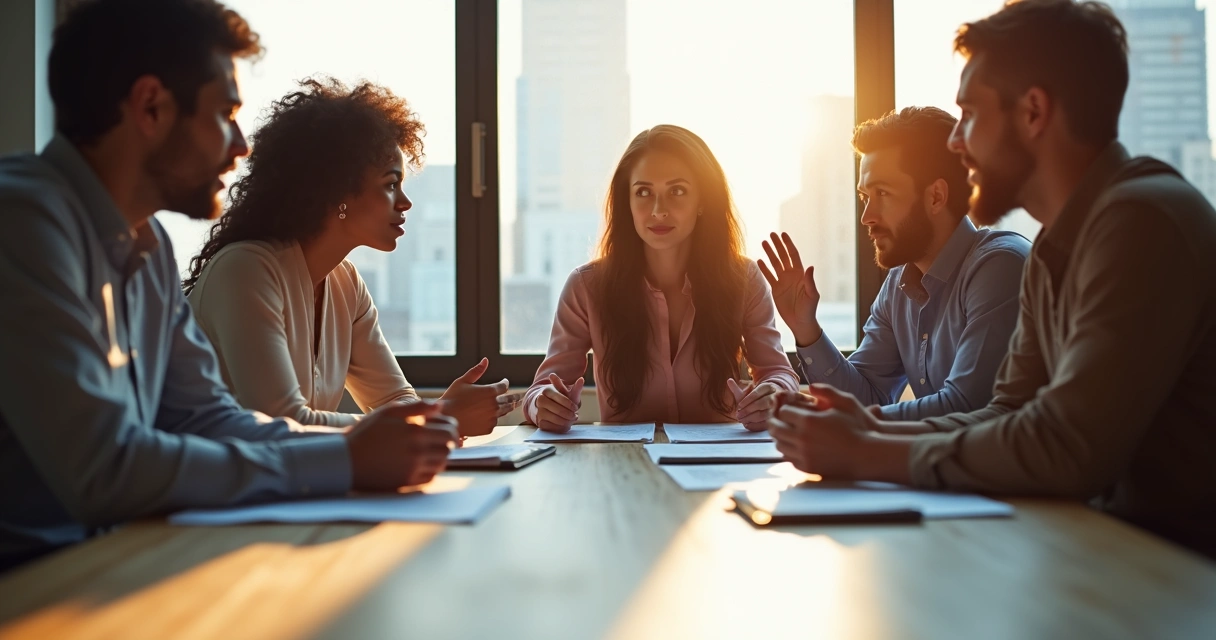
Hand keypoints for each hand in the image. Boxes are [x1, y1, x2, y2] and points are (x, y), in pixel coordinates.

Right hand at [345, 400, 459, 490]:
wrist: (346, 459)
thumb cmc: (366, 432)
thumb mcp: (389, 412)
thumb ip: (417, 407)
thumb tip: (441, 406)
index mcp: (415, 431)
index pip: (449, 431)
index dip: (451, 427)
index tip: (444, 427)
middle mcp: (417, 451)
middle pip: (449, 448)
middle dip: (448, 442)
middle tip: (439, 439)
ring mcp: (412, 468)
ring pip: (441, 463)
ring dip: (440, 456)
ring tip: (429, 450)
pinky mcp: (406, 482)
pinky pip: (430, 477)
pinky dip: (430, 470)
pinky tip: (421, 462)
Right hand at [439, 358, 510, 437]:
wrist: (445, 418)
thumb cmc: (452, 397)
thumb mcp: (463, 381)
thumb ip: (476, 371)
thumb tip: (486, 360)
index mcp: (490, 391)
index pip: (503, 386)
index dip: (505, 383)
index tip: (505, 382)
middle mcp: (494, 404)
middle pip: (509, 400)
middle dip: (514, 397)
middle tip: (520, 396)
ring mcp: (492, 417)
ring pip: (504, 411)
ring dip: (509, 407)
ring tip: (513, 405)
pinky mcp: (488, 428)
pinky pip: (495, 422)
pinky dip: (494, 418)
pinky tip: (492, 417)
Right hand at [535, 373, 583, 432]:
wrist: (546, 407)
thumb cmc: (559, 399)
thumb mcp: (567, 392)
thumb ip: (576, 387)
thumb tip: (582, 379)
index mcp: (547, 390)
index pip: (562, 399)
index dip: (571, 405)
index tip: (576, 408)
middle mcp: (540, 400)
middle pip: (559, 411)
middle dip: (570, 414)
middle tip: (575, 416)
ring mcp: (538, 412)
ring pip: (557, 419)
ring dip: (567, 422)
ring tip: (571, 420)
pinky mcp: (539, 423)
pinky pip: (553, 428)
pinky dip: (561, 427)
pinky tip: (565, 424)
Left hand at [727, 379, 780, 430]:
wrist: (768, 404)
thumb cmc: (753, 399)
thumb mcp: (745, 393)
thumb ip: (737, 388)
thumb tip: (729, 380)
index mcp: (767, 387)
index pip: (757, 393)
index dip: (747, 400)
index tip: (739, 406)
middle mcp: (775, 396)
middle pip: (762, 403)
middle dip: (748, 410)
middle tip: (738, 415)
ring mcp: (778, 408)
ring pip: (765, 414)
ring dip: (751, 418)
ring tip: (741, 420)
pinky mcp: (777, 419)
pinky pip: (767, 423)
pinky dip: (756, 425)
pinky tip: (747, 425)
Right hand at [758, 232, 821, 346]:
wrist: (800, 322)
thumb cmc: (809, 309)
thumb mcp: (812, 295)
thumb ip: (810, 281)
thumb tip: (809, 267)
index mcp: (800, 274)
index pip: (793, 255)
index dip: (788, 244)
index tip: (783, 235)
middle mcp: (791, 275)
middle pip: (783, 256)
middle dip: (777, 245)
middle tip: (771, 234)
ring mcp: (783, 281)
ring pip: (775, 264)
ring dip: (769, 254)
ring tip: (763, 243)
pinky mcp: (776, 289)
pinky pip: (769, 276)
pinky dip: (764, 269)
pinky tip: (759, 261)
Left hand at [767, 384, 881, 478]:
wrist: (868, 455)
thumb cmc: (859, 427)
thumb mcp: (846, 402)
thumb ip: (826, 391)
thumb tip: (810, 387)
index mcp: (808, 421)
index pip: (783, 413)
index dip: (785, 409)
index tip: (789, 408)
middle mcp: (802, 439)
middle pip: (776, 429)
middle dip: (776, 421)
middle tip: (777, 419)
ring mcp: (804, 455)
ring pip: (780, 445)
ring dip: (780, 437)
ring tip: (785, 432)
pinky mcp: (808, 468)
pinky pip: (789, 459)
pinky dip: (788, 451)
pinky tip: (794, 446)